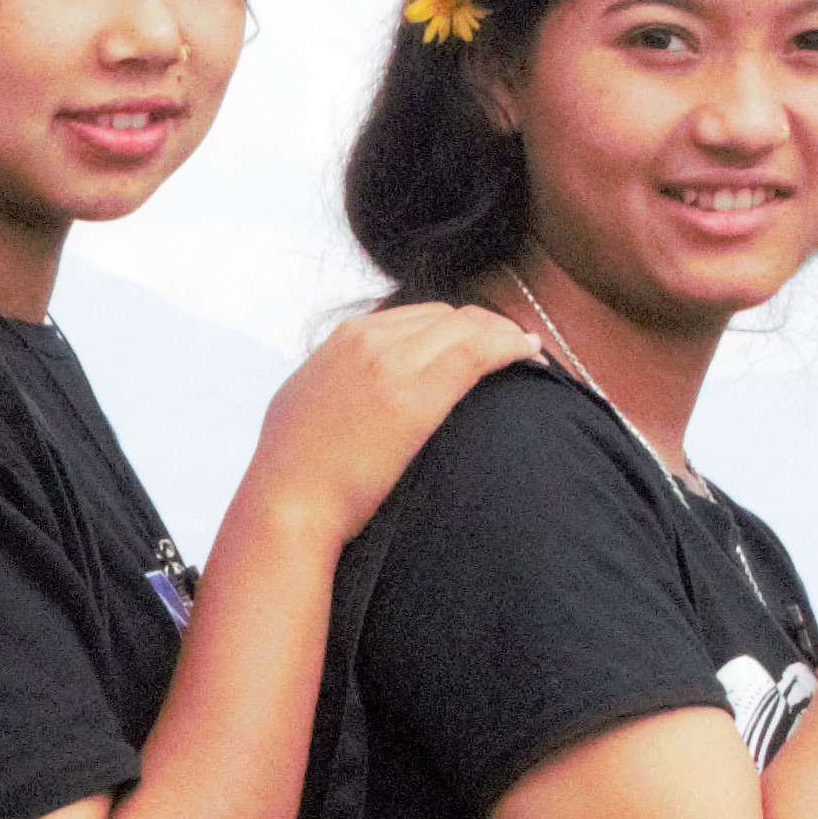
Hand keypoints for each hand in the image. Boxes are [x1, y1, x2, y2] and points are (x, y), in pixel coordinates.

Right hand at [247, 303, 542, 546]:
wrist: (287, 503)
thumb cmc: (294, 470)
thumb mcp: (308, 401)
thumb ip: (339, 379)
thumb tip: (360, 385)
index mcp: (343, 338)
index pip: (418, 316)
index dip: (456, 329)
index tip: (478, 346)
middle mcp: (368, 340)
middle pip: (446, 316)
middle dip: (483, 328)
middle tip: (511, 349)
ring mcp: (391, 363)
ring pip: (466, 326)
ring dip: (502, 334)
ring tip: (526, 352)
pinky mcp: (415, 395)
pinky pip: (478, 352)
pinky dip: (510, 347)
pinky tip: (530, 355)